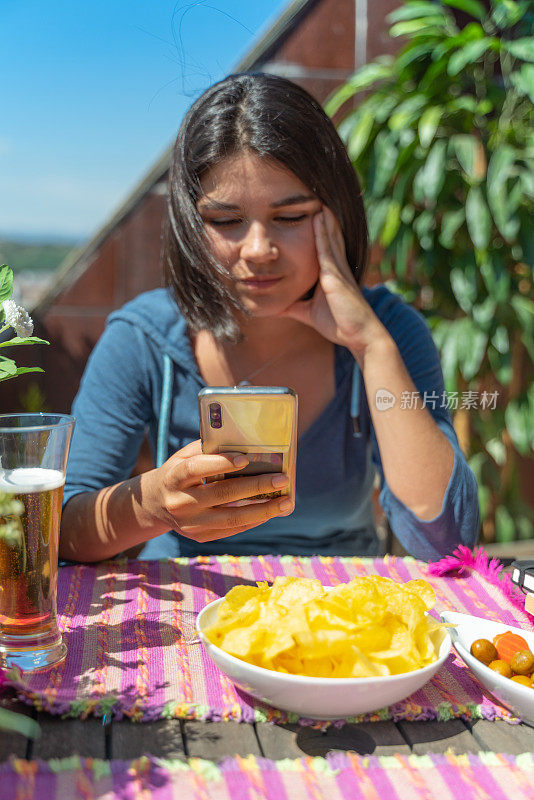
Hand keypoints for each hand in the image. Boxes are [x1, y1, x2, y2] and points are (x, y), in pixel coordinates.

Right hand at [145, 439, 293, 542]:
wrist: (155, 504)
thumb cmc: (178, 472)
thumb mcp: (184, 456)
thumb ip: (208, 449)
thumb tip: (246, 442)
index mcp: (174, 477)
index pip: (196, 469)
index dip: (220, 464)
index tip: (246, 459)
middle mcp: (180, 502)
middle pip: (222, 494)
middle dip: (256, 486)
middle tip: (282, 479)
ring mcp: (190, 523)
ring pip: (232, 517)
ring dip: (263, 510)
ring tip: (285, 502)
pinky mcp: (199, 536)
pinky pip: (231, 529)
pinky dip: (254, 520)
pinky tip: (270, 511)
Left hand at [280, 207, 387, 358]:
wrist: (359, 335)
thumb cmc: (339, 325)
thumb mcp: (309, 313)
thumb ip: (295, 307)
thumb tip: (277, 306)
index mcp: (333, 275)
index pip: (326, 248)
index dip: (322, 231)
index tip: (314, 215)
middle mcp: (337, 268)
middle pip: (330, 238)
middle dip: (324, 219)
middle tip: (316, 197)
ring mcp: (337, 270)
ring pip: (329, 238)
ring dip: (324, 218)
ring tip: (317, 197)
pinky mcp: (335, 276)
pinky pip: (327, 250)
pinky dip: (322, 233)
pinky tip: (319, 217)